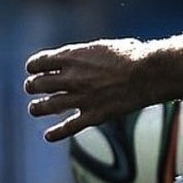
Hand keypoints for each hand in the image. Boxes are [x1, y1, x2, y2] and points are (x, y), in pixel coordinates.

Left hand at [25, 38, 149, 141]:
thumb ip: (84, 56)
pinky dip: (56, 133)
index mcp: (73, 57)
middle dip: (32, 86)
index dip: (33, 67)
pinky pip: (68, 128)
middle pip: (38, 84)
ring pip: (47, 106)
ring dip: (37, 108)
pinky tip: (48, 136)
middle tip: (33, 88)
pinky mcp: (94, 116)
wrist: (150, 73)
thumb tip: (77, 60)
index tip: (34, 70)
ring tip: (35, 108)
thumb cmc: (132, 56)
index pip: (38, 63)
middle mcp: (72, 78)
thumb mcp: (102, 47)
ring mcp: (81, 98)